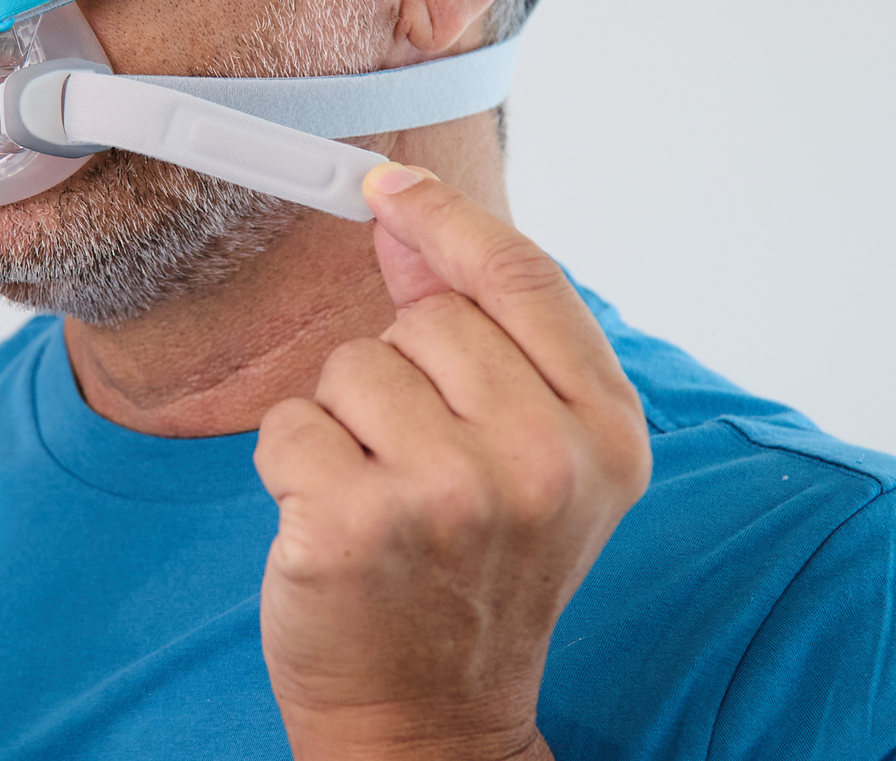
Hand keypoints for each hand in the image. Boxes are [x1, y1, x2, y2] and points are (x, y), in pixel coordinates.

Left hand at [253, 164, 651, 759]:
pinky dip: (295, 462)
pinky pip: (290, 422)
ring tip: (382, 497)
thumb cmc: (476, 573)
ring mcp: (449, 497)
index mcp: (605, 432)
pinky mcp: (355, 526)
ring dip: (346, 420)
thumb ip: (479, 323)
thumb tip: (404, 216)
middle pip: (428, 317)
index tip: (390, 187)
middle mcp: (542, 461)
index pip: (524, 276)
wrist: (431, 717)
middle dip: (402, 370)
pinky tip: (335, 524)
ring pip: (352, 365)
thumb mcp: (522, 449)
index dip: (449, 218)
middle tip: (421, 461)